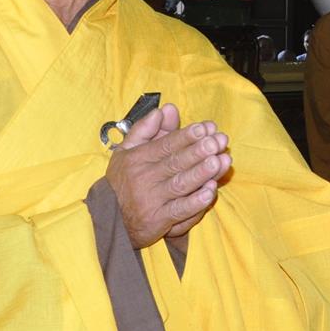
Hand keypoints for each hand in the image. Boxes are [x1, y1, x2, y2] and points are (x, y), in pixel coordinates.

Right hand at [104, 103, 230, 248]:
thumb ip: (146, 129)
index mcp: (137, 159)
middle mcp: (144, 178)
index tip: (206, 128)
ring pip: (180, 185)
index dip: (186, 136)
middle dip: (199, 151)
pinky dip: (195, 202)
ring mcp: (151, 201)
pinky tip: (210, 191)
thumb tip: (165, 109)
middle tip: (218, 141)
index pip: (165, 145)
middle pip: (175, 163)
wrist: (109, 220)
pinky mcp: (158, 221)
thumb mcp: (126, 151)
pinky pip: (179, 211)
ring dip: (201, 173)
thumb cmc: (123, 181)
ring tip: (219, 161)